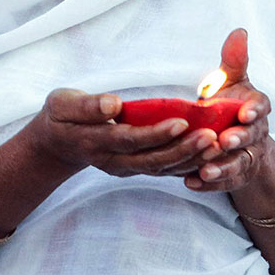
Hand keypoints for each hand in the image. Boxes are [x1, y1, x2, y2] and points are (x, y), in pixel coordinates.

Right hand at [28, 89, 214, 178]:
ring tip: (218, 145)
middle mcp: (113, 162)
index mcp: (94, 142)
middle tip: (213, 137)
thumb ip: (86, 106)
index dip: (157, 134)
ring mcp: (125, 169)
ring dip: (192, 159)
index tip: (183, 121)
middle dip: (184, 150)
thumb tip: (114, 104)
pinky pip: (165, 170)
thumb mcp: (61, 103)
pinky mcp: (135, 169)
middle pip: (153, 160)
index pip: (130, 140)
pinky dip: (188, 164)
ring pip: (163, 169)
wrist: (56, 143)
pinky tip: (210, 154)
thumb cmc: (60, 116)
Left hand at [182, 29, 272, 192]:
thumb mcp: (233, 82)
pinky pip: (223, 182)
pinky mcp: (233, 175)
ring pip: (238, 163)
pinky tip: (191, 182)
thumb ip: (234, 61)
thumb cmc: (231, 106)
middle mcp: (254, 134)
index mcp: (253, 108)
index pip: (261, 107)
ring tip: (205, 169)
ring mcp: (245, 157)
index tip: (245, 113)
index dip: (254, 111)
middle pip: (250, 138)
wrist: (237, 142)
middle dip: (239, 139)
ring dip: (222, 167)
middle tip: (225, 141)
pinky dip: (208, 184)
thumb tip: (239, 31)